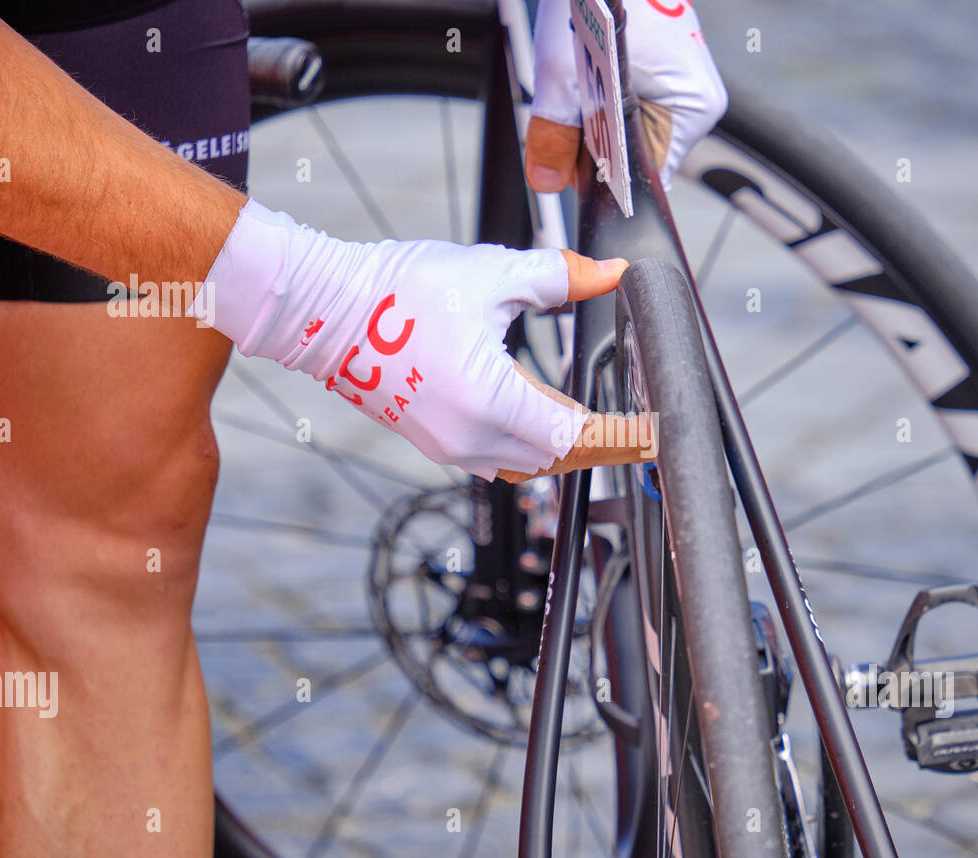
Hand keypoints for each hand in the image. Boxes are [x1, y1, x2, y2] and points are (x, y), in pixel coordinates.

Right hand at [199, 200, 650, 480]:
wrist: (323, 311)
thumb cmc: (398, 290)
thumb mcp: (491, 275)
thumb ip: (560, 277)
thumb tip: (612, 273)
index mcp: (491, 401)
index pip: (577, 434)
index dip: (622, 433)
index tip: (654, 430)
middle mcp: (471, 438)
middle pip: (557, 457)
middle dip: (599, 440)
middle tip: (637, 424)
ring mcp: (449, 447)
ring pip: (527, 465)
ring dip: (562, 445)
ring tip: (597, 422)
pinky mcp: (435, 443)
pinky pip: (496, 460)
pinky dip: (527, 444)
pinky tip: (541, 415)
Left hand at [526, 0, 727, 193]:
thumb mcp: (565, 73)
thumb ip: (555, 134)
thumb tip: (548, 181)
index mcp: (693, 109)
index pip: (648, 178)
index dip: (607, 181)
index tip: (574, 171)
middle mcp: (696, 101)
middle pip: (637, 158)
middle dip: (598, 147)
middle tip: (573, 110)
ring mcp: (682, 86)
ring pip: (629, 134)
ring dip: (598, 123)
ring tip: (584, 82)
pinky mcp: (665, 72)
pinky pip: (630, 108)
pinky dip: (604, 101)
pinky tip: (591, 75)